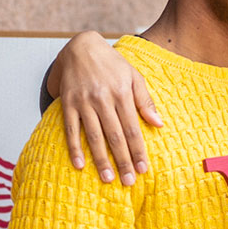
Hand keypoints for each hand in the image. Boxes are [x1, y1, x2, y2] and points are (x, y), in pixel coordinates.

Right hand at [53, 31, 163, 184]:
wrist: (81, 47)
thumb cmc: (112, 65)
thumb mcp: (134, 76)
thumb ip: (145, 101)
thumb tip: (159, 124)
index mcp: (122, 94)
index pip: (133, 129)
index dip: (138, 150)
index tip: (143, 169)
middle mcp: (103, 99)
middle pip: (115, 136)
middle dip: (123, 160)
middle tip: (128, 181)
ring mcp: (84, 102)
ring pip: (94, 136)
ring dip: (101, 159)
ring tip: (108, 178)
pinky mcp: (68, 103)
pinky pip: (71, 129)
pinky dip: (74, 147)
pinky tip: (80, 164)